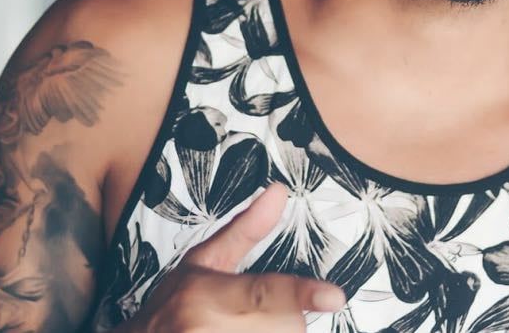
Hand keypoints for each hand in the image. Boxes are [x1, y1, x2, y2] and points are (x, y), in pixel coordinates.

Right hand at [117, 184, 345, 331]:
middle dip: (287, 320)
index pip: (262, 293)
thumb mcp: (203, 262)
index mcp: (206, 297)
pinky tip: (249, 332)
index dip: (300, 295)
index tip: (334, 297)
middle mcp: (209, 330)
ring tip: (247, 327)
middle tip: (256, 317)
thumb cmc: (173, 306)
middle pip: (287, 327)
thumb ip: (245, 230)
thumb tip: (280, 190)